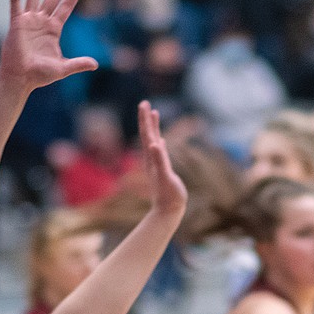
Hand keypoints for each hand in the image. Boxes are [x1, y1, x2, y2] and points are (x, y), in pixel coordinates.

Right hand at [0, 0, 98, 89]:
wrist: (21, 78)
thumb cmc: (40, 75)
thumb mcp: (63, 68)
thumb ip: (78, 64)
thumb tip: (96, 64)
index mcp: (54, 29)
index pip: (65, 8)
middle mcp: (42, 22)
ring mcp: (29, 21)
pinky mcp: (17, 23)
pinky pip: (16, 4)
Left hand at [135, 101, 187, 216]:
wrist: (168, 210)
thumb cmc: (169, 195)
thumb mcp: (165, 177)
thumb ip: (160, 160)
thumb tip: (154, 144)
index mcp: (151, 158)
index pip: (147, 134)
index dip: (146, 119)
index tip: (144, 104)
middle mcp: (151, 159)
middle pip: (147, 134)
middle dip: (146, 119)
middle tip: (145, 103)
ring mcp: (156, 164)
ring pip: (152, 141)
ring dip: (152, 127)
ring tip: (153, 114)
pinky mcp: (162, 170)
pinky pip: (159, 152)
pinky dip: (158, 141)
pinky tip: (159, 140)